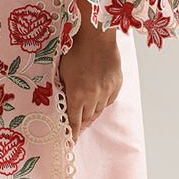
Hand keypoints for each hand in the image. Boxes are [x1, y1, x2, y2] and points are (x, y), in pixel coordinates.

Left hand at [59, 0, 122, 140]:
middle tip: (75, 126)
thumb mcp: (61, 71)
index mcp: (76, 94)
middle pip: (87, 118)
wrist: (96, 34)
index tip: (69, 143)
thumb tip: (61, 104)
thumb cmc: (73, 49)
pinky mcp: (117, 84)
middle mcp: (93, 96)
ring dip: (91, 114)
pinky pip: (108, 101)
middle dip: (80, 123)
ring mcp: (106, 91)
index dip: (71, 134)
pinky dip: (102, 102)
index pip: (73, 122)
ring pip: (98, 111)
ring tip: (86, 113)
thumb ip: (63, 90)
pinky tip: (97, 99)